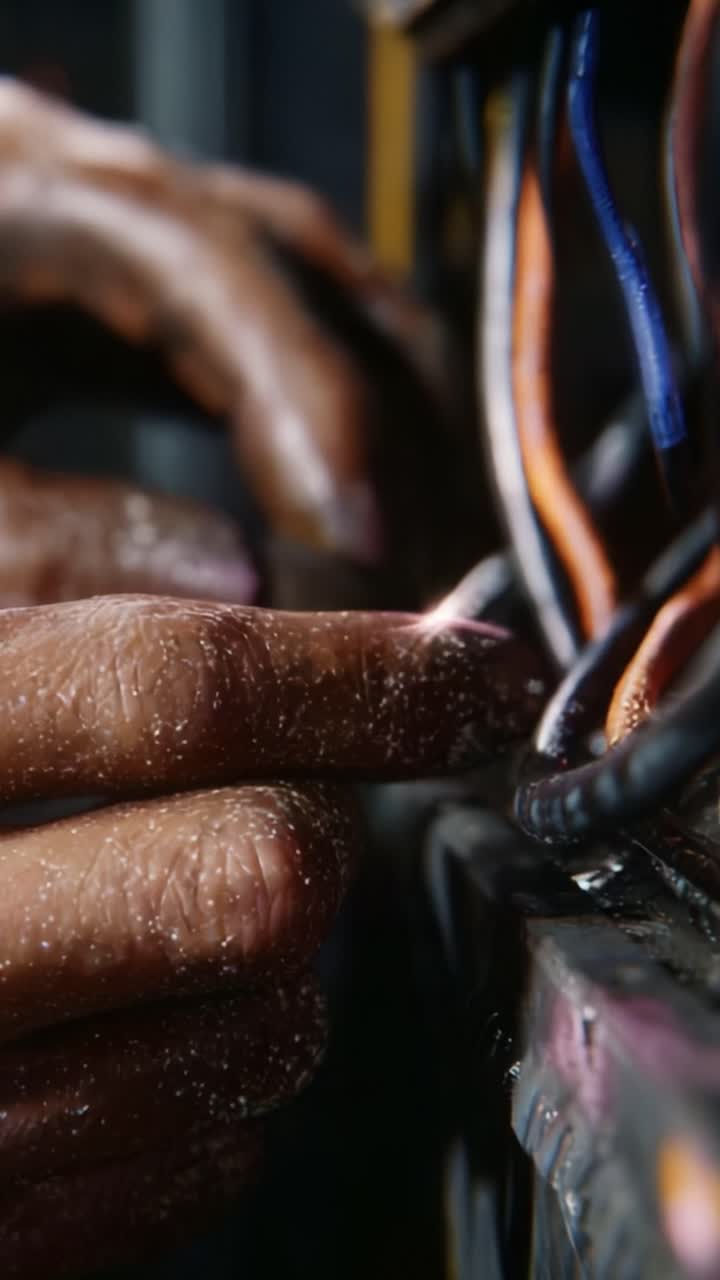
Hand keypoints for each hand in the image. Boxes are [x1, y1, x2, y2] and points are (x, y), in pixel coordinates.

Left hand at [0, 79, 470, 600]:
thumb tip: (243, 584)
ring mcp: (129, 219)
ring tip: (417, 544)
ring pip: (311, 289)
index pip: (221, 273)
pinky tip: (346, 499)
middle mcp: (99, 181)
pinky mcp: (139, 271)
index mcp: (28, 200)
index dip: (314, 407)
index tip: (371, 543)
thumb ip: (59, 535)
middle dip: (386, 422)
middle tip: (430, 566)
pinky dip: (325, 411)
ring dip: (379, 415)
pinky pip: (273, 322)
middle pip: (304, 267)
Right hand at [0, 595, 544, 1275]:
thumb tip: (239, 580)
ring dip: (280, 968)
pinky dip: (220, 1091)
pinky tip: (148, 1036)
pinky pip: (205, 1162)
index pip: (170, 689)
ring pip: (263, 1029)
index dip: (358, 670)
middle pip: (259, 871)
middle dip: (323, 820)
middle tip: (303, 798)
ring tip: (192, 925)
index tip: (470, 672)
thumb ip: (40, 597)